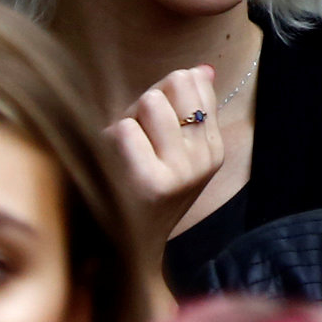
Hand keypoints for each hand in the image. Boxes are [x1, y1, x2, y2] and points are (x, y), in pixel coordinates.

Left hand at [107, 66, 227, 245]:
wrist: (122, 251)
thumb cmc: (140, 195)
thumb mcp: (174, 154)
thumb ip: (189, 109)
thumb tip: (203, 69)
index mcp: (213, 149)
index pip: (195, 83)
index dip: (164, 93)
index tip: (152, 126)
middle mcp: (203, 159)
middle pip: (174, 86)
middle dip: (145, 103)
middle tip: (134, 138)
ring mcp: (180, 172)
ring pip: (149, 104)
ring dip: (126, 121)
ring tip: (120, 153)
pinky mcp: (149, 182)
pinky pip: (125, 130)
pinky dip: (108, 141)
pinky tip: (109, 166)